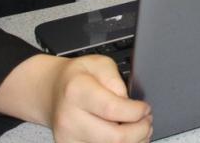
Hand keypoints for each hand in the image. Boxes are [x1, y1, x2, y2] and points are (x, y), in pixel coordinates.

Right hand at [0, 54, 152, 142]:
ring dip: (132, 142)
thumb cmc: (77, 77)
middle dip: (139, 131)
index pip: (112, 109)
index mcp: (77, 91)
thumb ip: (116, 80)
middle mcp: (69, 118)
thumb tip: (128, 102)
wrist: (52, 91)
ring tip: (139, 130)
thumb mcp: (99, 64)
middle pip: (114, 137)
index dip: (136, 112)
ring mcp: (67, 137)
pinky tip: (125, 138)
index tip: (145, 109)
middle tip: (147, 121)